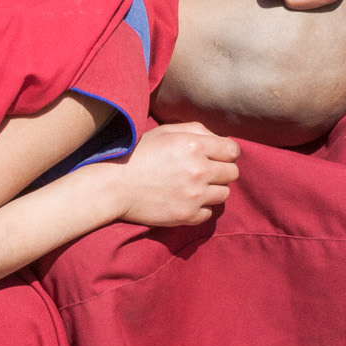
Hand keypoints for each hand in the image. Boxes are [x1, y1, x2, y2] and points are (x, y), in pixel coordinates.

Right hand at [113, 123, 239, 226]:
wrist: (113, 185)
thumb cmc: (138, 154)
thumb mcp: (165, 132)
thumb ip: (196, 130)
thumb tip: (220, 140)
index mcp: (194, 145)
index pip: (233, 150)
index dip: (225, 153)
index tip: (215, 156)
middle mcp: (198, 170)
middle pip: (232, 173)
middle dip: (221, 171)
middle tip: (202, 172)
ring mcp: (194, 195)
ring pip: (225, 194)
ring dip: (213, 190)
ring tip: (194, 187)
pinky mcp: (187, 215)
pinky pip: (209, 213)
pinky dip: (201, 208)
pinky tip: (186, 200)